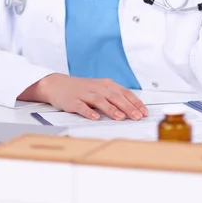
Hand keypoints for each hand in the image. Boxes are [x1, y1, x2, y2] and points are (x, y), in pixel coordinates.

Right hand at [27, 74, 147, 120]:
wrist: (57, 84)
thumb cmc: (82, 89)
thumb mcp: (100, 89)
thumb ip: (114, 97)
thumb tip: (133, 108)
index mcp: (106, 84)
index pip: (124, 93)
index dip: (135, 102)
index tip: (144, 112)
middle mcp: (97, 88)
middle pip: (115, 97)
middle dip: (128, 107)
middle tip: (137, 117)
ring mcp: (85, 94)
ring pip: (100, 101)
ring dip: (111, 109)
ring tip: (120, 118)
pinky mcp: (73, 101)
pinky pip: (82, 107)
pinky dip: (89, 112)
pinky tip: (95, 117)